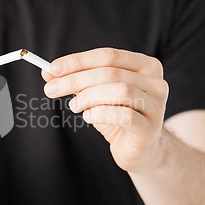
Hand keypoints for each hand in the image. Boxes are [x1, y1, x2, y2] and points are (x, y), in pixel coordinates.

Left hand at [42, 48, 168, 172]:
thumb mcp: (95, 94)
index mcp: (144, 65)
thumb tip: (47, 73)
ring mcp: (156, 104)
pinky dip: (99, 113)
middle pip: (110, 73)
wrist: (140, 149)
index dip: (78, 61)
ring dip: (88, 97)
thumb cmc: (118, 115)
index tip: (52, 69)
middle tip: (51, 89)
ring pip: (119, 91)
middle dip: (76, 80)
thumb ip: (76, 81)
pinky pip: (124, 115)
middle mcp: (155, 81)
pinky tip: (88, 116)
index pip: (108, 55)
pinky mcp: (150, 127)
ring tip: (73, 106)